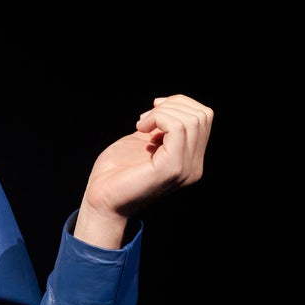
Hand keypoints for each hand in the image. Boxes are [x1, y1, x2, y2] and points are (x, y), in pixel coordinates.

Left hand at [74, 94, 212, 247]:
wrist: (100, 200)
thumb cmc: (116, 171)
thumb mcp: (144, 141)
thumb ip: (161, 128)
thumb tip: (168, 105)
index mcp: (190, 160)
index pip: (204, 118)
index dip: (179, 104)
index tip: (153, 110)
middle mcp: (194, 166)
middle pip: (202, 116)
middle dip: (173, 104)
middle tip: (145, 117)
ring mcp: (185, 169)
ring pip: (192, 120)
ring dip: (162, 112)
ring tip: (142, 124)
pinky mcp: (171, 168)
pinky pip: (177, 128)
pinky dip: (158, 118)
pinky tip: (141, 128)